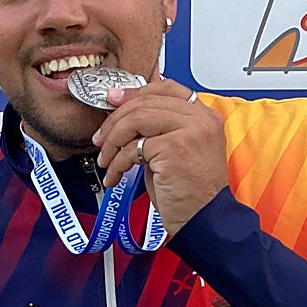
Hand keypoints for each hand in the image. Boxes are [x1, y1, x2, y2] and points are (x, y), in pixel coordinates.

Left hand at [92, 78, 227, 236]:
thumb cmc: (191, 191)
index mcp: (205, 115)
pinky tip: (114, 176)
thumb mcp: (177, 150)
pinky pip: (133, 148)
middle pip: (146, 103)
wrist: (204, 219)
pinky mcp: (175, 148)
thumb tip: (123, 114)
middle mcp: (201, 119)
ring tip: (106, 159)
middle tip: (101, 137)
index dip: (135, 92)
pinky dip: (116, 163)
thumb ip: (158, 128)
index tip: (113, 99)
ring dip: (112, 141)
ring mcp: (189, 131)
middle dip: (115, 120)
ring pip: (136, 120)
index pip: (166, 88)